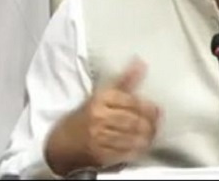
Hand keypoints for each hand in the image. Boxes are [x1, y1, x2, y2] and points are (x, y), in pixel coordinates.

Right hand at [45, 59, 159, 174]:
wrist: (62, 141)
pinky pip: (124, 152)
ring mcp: (98, 137)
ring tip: (151, 135)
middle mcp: (98, 117)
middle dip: (149, 124)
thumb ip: (125, 80)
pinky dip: (136, 150)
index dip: (147, 107)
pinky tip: (140, 146)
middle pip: (132, 121)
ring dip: (145, 138)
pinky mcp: (99, 154)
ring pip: (130, 137)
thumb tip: (140, 63)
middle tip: (156, 124)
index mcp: (100, 99)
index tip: (156, 109)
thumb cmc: (86, 116)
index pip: (131, 102)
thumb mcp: (102, 94)